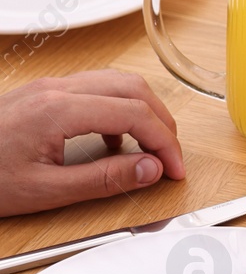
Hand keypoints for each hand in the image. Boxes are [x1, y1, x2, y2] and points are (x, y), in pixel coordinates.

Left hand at [0, 71, 184, 217]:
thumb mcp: (45, 191)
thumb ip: (105, 179)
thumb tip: (150, 169)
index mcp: (59, 110)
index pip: (135, 115)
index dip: (165, 143)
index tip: (174, 170)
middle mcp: (57, 89)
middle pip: (135, 89)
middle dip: (163, 123)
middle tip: (170, 158)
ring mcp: (50, 87)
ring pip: (118, 82)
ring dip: (144, 112)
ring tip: (151, 147)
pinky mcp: (44, 93)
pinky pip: (97, 89)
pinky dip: (120, 109)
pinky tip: (115, 141)